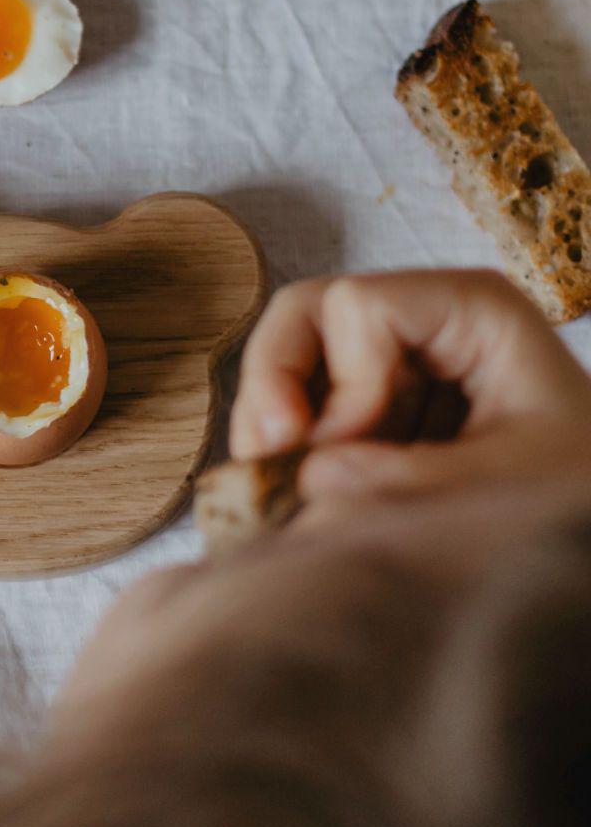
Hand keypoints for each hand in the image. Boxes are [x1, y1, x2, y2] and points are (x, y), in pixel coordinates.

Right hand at [229, 270, 590, 502]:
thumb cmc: (571, 485)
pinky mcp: (366, 398)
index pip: (358, 306)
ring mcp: (386, 355)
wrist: (582, 519)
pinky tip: (290, 486)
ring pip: (287, 355)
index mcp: (470, 307)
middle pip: (304, 314)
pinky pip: (298, 400)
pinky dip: (282, 442)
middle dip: (271, 383)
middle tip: (266, 457)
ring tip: (272, 481)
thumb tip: (311, 476)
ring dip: (268, 418)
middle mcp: (419, 316)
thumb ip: (415, 479)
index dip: (339, 380)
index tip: (348, 451)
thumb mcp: (510, 484)